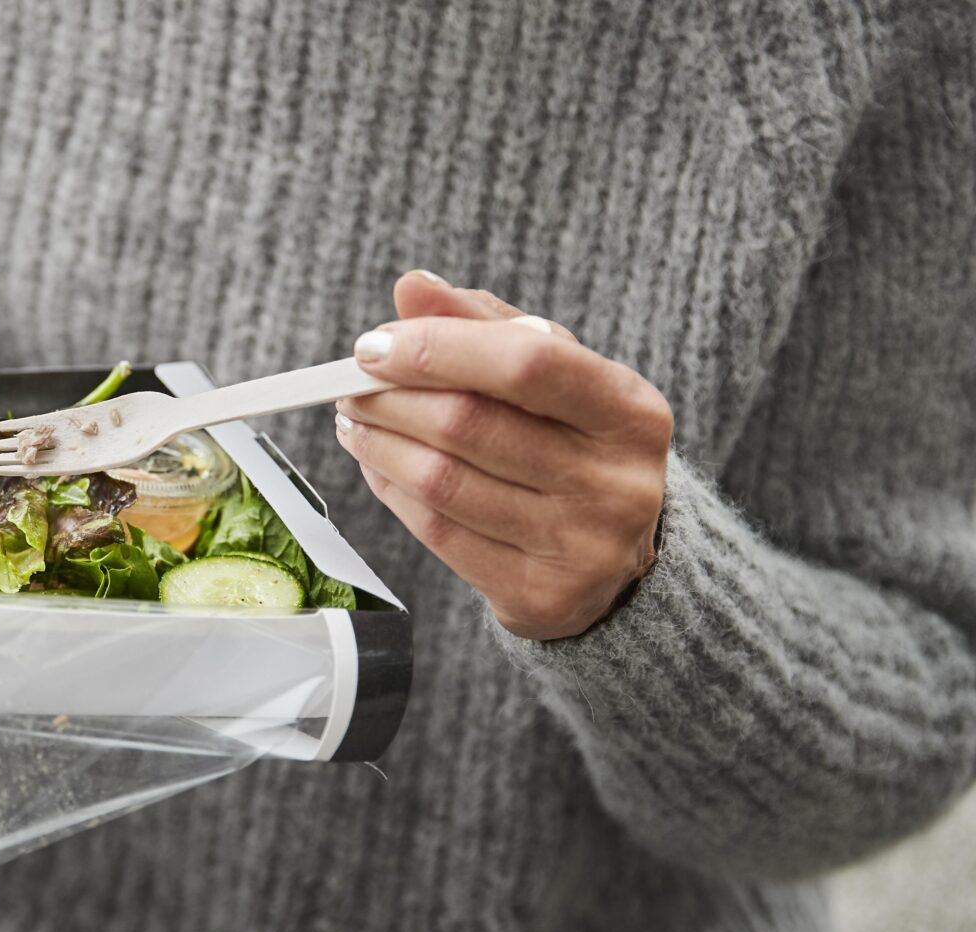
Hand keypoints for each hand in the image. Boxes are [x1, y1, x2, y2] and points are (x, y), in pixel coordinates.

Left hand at [333, 272, 671, 639]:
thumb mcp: (551, 377)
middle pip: (469, 425)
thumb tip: (412, 286)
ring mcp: (580, 546)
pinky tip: (378, 466)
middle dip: (391, 399)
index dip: (438, 349)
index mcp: (631, 411)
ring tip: (354, 421)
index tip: (373, 345)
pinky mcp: (539, 595)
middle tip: (350, 385)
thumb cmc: (573, 443)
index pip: (525, 363)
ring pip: (443, 482)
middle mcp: (616, 482)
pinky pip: (438, 533)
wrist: (618, 563)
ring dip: (379, 445)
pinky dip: (392, 491)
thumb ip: (483, 324)